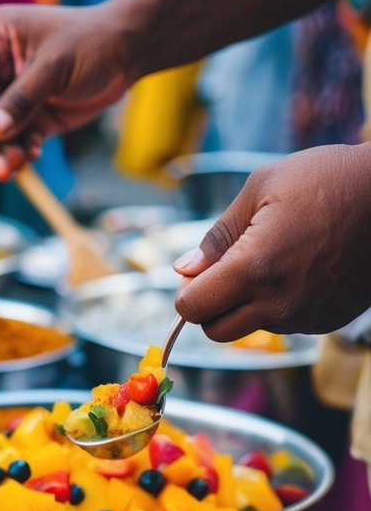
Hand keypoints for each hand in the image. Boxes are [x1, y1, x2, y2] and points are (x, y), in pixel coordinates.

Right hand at [0, 3, 129, 179]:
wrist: (131, 52)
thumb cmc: (93, 42)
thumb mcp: (55, 67)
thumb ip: (21, 99)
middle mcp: (1, 67)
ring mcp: (17, 94)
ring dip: (1, 151)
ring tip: (9, 169)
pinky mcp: (36, 115)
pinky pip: (19, 139)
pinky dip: (22, 151)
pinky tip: (31, 157)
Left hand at [173, 145, 370, 338]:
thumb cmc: (327, 179)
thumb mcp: (261, 189)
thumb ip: (217, 236)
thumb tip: (183, 269)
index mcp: (255, 268)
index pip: (192, 308)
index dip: (188, 290)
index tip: (199, 272)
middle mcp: (279, 302)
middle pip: (216, 331)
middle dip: (212, 305)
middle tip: (227, 270)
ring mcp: (306, 316)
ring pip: (251, 328)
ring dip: (248, 305)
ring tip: (275, 259)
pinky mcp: (326, 321)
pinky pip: (285, 324)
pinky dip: (280, 305)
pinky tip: (300, 269)